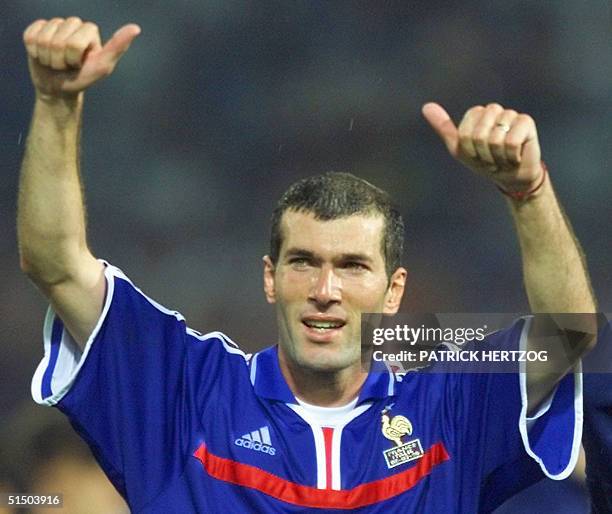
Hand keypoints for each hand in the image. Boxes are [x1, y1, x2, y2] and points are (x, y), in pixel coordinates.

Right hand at [23, 17, 140, 97]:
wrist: (60, 88)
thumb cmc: (83, 78)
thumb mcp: (102, 66)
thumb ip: (118, 47)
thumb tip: (136, 27)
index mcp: (89, 29)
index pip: (74, 42)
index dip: (74, 58)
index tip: (81, 64)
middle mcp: (73, 23)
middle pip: (58, 41)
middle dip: (61, 60)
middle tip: (67, 66)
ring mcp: (54, 25)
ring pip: (43, 39)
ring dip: (48, 58)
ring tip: (57, 63)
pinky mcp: (37, 28)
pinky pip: (30, 37)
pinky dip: (35, 52)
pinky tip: (43, 55)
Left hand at [422, 102, 543, 192]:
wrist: (510, 176)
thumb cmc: (484, 162)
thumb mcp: (459, 148)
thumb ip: (443, 127)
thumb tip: (426, 106)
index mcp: (476, 114)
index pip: (464, 132)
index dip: (469, 149)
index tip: (476, 154)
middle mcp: (493, 110)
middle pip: (478, 135)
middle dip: (483, 154)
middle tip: (491, 157)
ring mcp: (510, 114)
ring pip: (495, 140)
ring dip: (497, 157)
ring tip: (502, 157)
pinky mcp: (526, 122)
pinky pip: (510, 142)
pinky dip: (510, 156)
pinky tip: (514, 156)